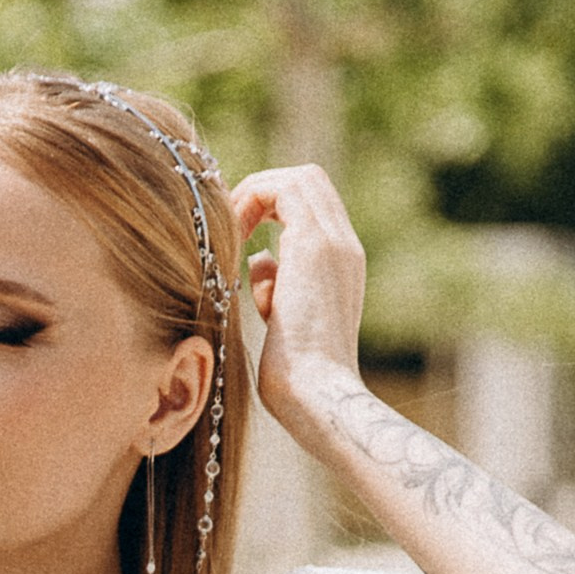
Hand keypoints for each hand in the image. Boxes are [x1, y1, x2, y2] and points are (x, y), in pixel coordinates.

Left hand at [228, 164, 367, 437]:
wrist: (317, 395)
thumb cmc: (294, 376)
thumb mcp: (283, 320)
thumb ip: (276, 285)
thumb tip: (258, 262)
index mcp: (341, 265)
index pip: (313, 205)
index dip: (273, 205)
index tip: (240, 230)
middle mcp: (345, 247)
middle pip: (309, 181)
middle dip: (264, 190)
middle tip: (231, 220)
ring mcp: (334, 243)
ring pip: (299, 178)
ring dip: (256, 193)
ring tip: (229, 225)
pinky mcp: (314, 245)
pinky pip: (282, 190)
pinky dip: (250, 200)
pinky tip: (231, 237)